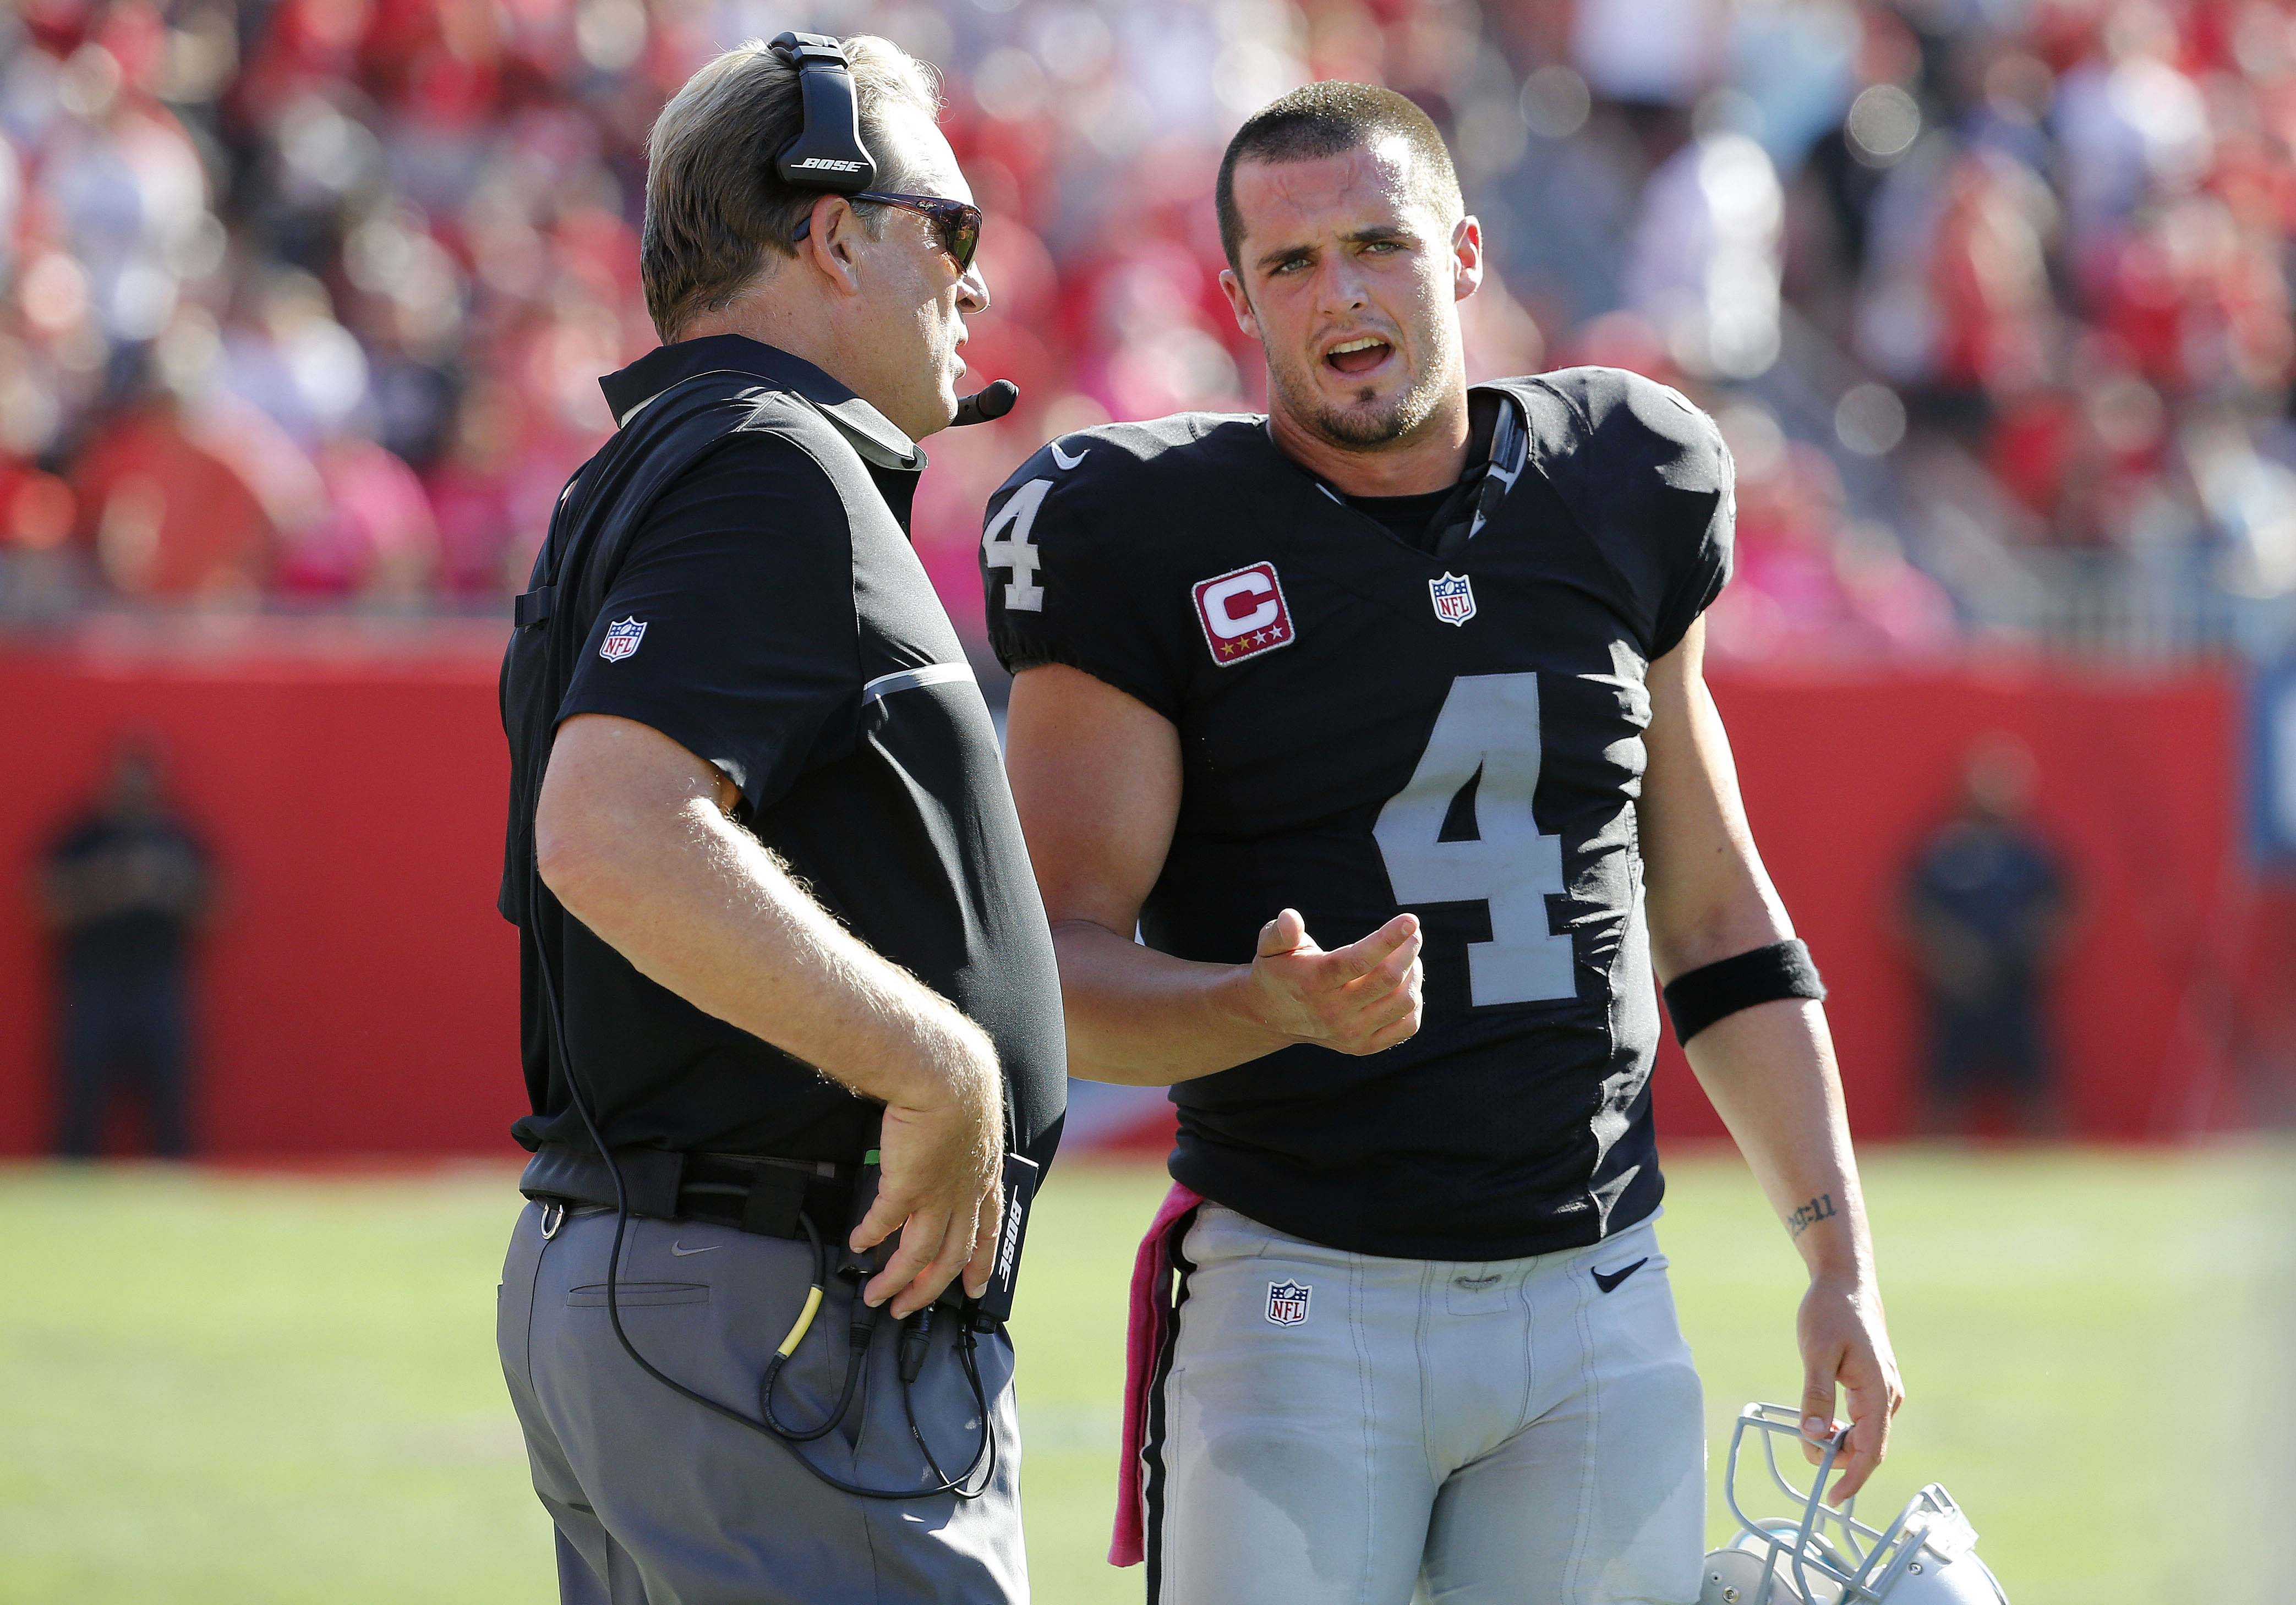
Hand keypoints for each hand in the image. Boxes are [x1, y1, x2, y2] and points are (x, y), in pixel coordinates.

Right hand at [848, 1013, 1004, 1318]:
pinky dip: (871, 1237)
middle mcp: (965, 1194)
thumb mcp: (974, 1120)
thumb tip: (946, 1143)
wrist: (945, 1073)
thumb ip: (963, 1141)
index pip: (989, 1230)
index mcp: (985, 1178)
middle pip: (953, 1256)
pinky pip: (886, 1224)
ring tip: (878, 1295)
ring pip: (921, 1254)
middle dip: (931, 1288)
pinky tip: (858, 1245)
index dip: (982, 1262)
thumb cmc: (959, 1084)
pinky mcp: (908, 1187)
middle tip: (910, 1307)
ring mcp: (938, 1194)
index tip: (976, 1286)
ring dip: (898, 1280)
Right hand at [1243, 909, 1423, 1055]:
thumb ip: (1281, 931)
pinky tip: (1407, 984)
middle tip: (1412, 934)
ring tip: (1408, 957)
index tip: (1410, 920)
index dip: (1387, 939)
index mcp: (1313, 982)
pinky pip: (1406, 1027)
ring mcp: (1350, 1032)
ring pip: (1402, 1003)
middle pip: (1387, 980)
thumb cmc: (1280, 971)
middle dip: (1408, 951)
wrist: (1272, 1016)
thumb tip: (1291, 919)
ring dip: (1414, 974)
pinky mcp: (1363, 1046)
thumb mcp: (1271, 946)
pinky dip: (1414, 1003)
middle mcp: (1333, 1011)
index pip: (1357, 961)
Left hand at [1795, 1272, 1904, 1505]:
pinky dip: (1844, 1428)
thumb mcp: (1816, 1352)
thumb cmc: (1830, 1312)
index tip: (1831, 1496)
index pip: (1871, 1450)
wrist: (1846, 1283)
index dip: (1851, 1477)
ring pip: (1865, 1434)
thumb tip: (1814, 1436)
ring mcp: (1884, 1391)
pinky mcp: (1875, 1385)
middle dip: (1839, 1459)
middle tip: (1806, 1449)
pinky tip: (1823, 1420)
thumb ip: (1816, 1396)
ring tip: (1810, 1431)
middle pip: (1868, 1446)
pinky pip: (1863, 1419)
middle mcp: (1888, 1396)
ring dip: (1840, 1443)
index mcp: (1879, 1391)